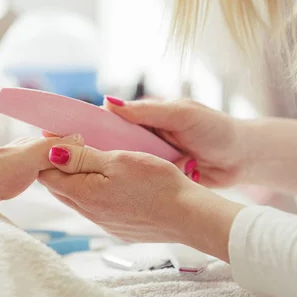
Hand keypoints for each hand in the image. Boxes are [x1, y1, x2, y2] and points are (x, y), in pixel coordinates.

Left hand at [38, 143, 243, 259]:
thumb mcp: (117, 161)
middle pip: (61, 188)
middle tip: (72, 145)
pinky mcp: (120, 228)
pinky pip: (99, 209)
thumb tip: (52, 152)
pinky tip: (113, 183)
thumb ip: (83, 157)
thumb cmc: (156, 184)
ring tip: (93, 160)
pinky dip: (97, 193)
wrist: (188, 216)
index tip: (56, 138)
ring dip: (80, 180)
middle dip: (61, 167)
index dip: (48, 155)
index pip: (48, 177)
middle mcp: (91, 214)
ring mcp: (105, 223)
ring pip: (80, 199)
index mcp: (85, 195)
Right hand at [56, 97, 245, 187]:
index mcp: (144, 117)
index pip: (104, 119)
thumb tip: (108, 102)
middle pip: (103, 144)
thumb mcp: (183, 115)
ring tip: (69, 178)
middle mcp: (141, 137)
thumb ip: (148, 111)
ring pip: (115, 164)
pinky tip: (100, 193)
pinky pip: (131, 180)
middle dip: (82, 150)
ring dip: (98, 169)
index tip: (53, 130)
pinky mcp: (155, 177)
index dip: (80, 124)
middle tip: (54, 160)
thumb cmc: (216, 129)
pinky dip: (118, 184)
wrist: (243, 158)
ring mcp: (147, 159)